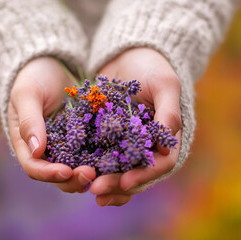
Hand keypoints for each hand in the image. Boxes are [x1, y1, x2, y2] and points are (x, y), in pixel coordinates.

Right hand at [8, 57, 95, 192]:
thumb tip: (36, 151)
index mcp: (27, 144)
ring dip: (89, 175)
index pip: (34, 167)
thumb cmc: (33, 79)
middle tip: (90, 174)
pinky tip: (115, 158)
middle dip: (73, 179)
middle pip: (57, 175)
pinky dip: (101, 160)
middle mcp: (47, 151)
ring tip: (104, 172)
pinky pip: (92, 153)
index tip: (65, 171)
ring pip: (76, 170)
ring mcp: (67, 146)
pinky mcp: (85, 139)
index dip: (48, 174)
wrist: (52, 67)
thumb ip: (29, 121)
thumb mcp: (27, 95)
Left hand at [90, 48, 181, 205]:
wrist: (128, 55)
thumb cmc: (152, 67)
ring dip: (102, 180)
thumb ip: (169, 113)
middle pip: (135, 172)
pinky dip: (90, 164)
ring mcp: (124, 141)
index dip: (144, 176)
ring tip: (85, 188)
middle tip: (96, 190)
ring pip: (116, 169)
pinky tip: (75, 171)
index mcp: (165, 138)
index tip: (125, 182)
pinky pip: (98, 153)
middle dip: (116, 184)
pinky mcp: (105, 135)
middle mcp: (145, 145)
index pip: (160, 165)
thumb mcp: (164, 85)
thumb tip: (166, 148)